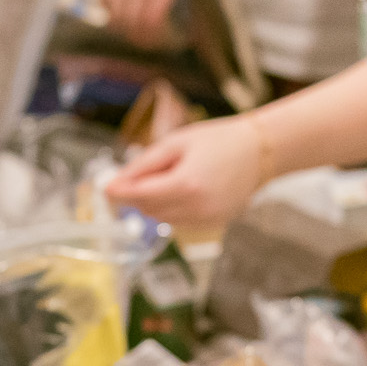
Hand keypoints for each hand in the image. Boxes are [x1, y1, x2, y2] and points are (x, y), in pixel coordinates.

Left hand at [100, 0, 237, 47]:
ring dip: (144, 38)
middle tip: (145, 40)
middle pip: (117, 15)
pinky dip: (157, 34)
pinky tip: (166, 37)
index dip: (117, 20)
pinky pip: (153, 20)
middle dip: (130, 33)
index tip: (131, 27)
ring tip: (156, 42)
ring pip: (134, 21)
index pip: (105, 2)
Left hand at [103, 115, 267, 230]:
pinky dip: (173, 209)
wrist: (261, 151)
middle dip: (138, 194)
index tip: (106, 185)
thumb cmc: (219, 140)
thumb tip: (115, 183)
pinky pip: (180, 222)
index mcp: (186, 185)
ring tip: (172, 176)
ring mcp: (207, 220)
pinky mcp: (214, 225)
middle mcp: (197, 208)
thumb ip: (144, 165)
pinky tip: (186, 189)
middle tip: (145, 171)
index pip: (139, 196)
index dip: (119, 191)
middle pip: (147, 210)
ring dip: (155, 202)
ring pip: (162, 219)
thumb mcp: (176, 143)